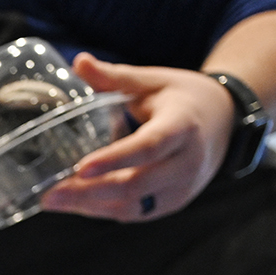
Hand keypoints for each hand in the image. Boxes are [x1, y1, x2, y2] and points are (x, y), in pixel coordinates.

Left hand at [40, 53, 233, 221]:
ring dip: (91, 206)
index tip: (81, 168)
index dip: (115, 159)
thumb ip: (115, 77)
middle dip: (90, 193)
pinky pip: (136, 213)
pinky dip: (103, 210)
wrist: (225, 121)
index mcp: (182, 126)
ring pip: (133, 206)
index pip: (148, 147)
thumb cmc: (182, 98)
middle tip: (50, 194)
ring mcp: (182, 188)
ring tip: (53, 201)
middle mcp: (186, 162)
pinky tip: (75, 204)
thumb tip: (79, 61)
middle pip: (136, 185)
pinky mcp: (173, 203)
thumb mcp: (152, 81)